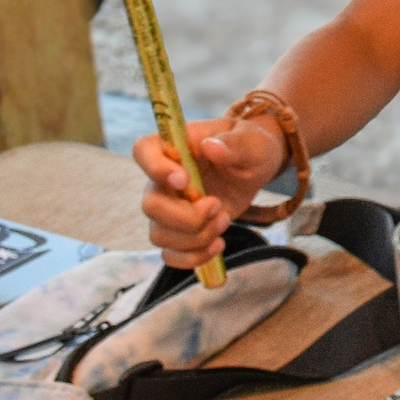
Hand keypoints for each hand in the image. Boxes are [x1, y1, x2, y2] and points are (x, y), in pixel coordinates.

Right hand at [134, 114, 288, 268]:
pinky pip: (170, 255)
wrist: (255, 168)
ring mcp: (168, 206)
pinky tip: (218, 245)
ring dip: (196, 237)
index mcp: (174, 146)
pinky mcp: (179, 230)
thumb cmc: (249, 146)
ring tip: (225, 220)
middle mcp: (162, 178)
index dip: (156, 169)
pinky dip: (193, 257)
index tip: (185, 181)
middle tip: (217, 205)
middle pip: (151, 206)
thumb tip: (211, 146)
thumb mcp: (251, 141)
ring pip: (159, 235)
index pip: (143, 151)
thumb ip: (234, 144)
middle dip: (187, 217)